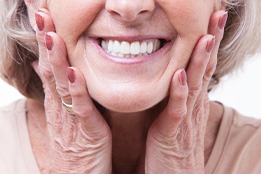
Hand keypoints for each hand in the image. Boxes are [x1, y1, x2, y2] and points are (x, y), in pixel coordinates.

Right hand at [32, 9, 111, 172]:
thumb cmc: (74, 144)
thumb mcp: (64, 115)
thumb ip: (58, 92)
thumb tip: (44, 69)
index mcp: (58, 101)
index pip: (48, 66)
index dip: (45, 42)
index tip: (43, 18)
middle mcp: (60, 107)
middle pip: (50, 70)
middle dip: (46, 43)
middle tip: (41, 15)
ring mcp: (70, 118)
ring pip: (60, 85)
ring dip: (56, 60)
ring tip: (52, 36)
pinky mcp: (86, 131)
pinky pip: (80, 108)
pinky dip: (76, 90)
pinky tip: (73, 73)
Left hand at [145, 10, 226, 172]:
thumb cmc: (173, 145)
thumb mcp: (177, 115)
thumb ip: (178, 96)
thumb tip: (178, 76)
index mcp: (192, 100)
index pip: (203, 66)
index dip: (208, 43)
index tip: (211, 20)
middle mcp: (193, 105)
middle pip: (205, 69)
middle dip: (211, 42)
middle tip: (218, 16)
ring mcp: (184, 118)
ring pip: (195, 85)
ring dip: (200, 61)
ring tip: (205, 37)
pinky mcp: (172, 132)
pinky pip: (177, 109)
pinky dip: (179, 92)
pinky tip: (180, 75)